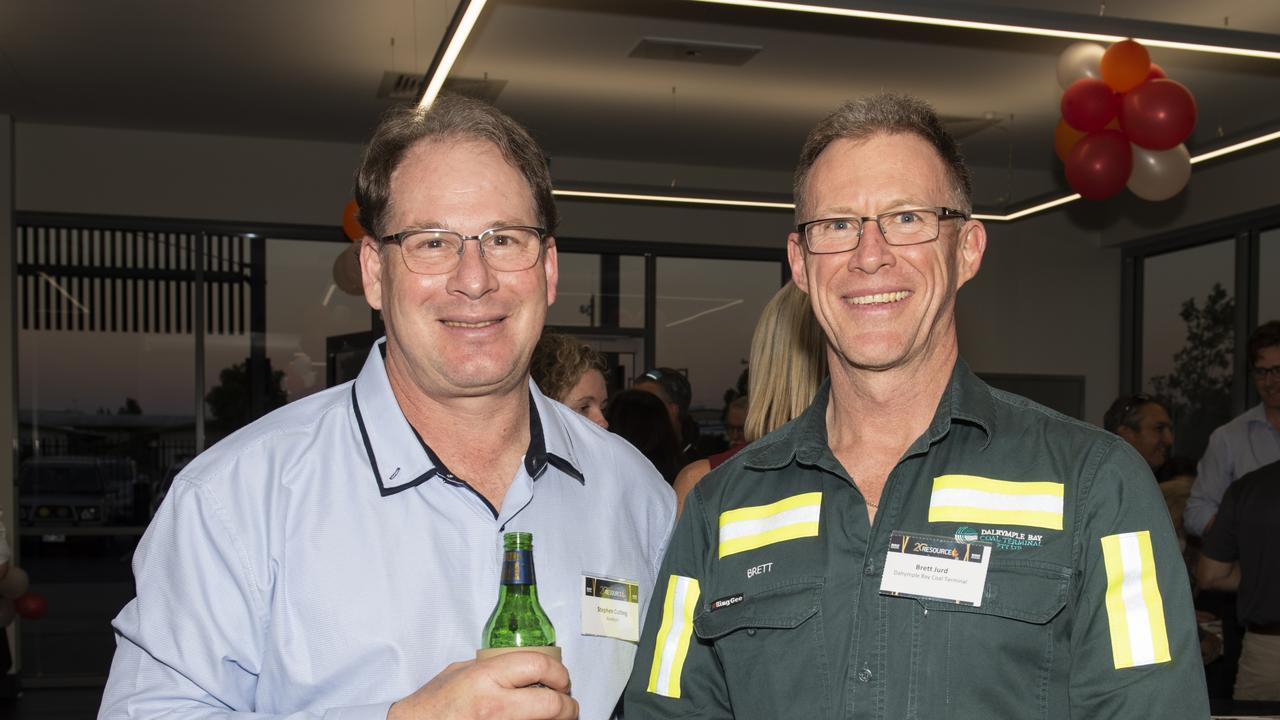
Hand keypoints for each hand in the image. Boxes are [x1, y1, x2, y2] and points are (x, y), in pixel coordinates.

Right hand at [389, 651, 576, 719]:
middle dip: (567, 706)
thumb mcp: (461, 671)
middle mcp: (494, 706)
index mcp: (486, 678)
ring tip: (553, 716)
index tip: (562, 679)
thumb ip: (492, 666)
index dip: (560, 674)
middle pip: (552, 705)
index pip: (539, 667)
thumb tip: (521, 664)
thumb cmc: (433, 705)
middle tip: (567, 705)